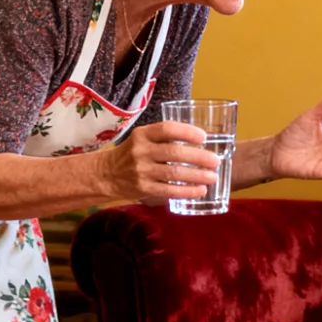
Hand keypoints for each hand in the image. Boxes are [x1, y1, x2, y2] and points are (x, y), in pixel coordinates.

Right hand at [102, 121, 220, 201]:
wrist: (105, 175)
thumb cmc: (132, 154)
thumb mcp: (142, 139)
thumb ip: (164, 138)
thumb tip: (200, 142)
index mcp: (142, 135)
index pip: (167, 129)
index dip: (187, 132)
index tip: (204, 137)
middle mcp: (141, 151)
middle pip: (174, 153)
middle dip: (199, 157)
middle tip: (215, 161)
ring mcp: (141, 171)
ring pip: (174, 174)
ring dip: (197, 176)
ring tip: (213, 177)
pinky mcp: (142, 188)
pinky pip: (168, 191)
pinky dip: (187, 192)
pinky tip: (200, 191)